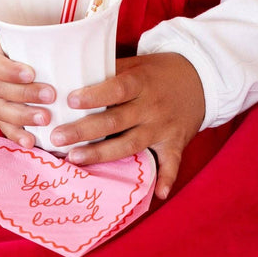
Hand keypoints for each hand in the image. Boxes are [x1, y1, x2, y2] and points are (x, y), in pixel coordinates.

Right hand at [0, 16, 55, 147]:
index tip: (32, 72)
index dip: (11, 71)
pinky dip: (15, 135)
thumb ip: (28, 34)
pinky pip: (2, 126)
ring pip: (1, 111)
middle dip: (26, 95)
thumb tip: (67, 27)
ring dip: (23, 117)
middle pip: (1, 90)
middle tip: (51, 95)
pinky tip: (30, 142)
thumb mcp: (5, 34)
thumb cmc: (0, 44)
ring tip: (46, 120)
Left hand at [49, 53, 204, 199]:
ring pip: (131, 144)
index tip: (70, 101)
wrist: (200, 77)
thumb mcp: (137, 63)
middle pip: (116, 121)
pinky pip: (171, 163)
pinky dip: (166, 178)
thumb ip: (110, 71)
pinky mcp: (176, 143)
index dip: (95, 95)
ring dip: (103, 154)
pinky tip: (157, 193)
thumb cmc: (158, 71)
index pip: (117, 88)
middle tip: (57, 137)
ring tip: (75, 158)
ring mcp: (164, 127)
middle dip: (84, 130)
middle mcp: (152, 106)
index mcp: (142, 82)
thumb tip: (72, 74)